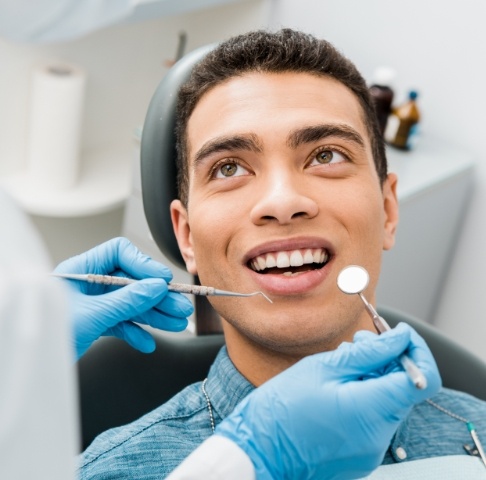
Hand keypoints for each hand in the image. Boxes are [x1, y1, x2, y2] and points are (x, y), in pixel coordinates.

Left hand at [54, 237, 193, 359]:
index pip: (120, 254)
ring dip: (153, 315)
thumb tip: (156, 287)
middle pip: (131, 282)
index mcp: (81, 270)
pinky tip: (146, 342)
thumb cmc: (46, 335)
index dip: (144, 264)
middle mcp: (88, 284)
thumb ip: (126, 301)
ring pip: (130, 304)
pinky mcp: (94, 323)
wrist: (29, 366)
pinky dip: (135, 332)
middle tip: (179, 306)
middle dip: (156, 296)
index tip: (162, 280)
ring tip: (174, 323)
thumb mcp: (92, 315)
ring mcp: (93, 304)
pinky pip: (121, 323)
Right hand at [215, 323, 440, 479]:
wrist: (257, 452)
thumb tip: (400, 338)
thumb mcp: (323, 368)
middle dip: (387, 359)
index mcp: (371, 411)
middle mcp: (379, 436)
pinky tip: (337, 386)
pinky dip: (364, 397)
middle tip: (358, 342)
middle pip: (404, 388)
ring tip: (341, 363)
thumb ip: (368, 353)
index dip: (416, 350)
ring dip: (373, 377)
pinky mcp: (360, 455)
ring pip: (388, 402)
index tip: (397, 334)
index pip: (423, 379)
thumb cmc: (281, 408)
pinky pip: (374, 418)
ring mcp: (371, 450)